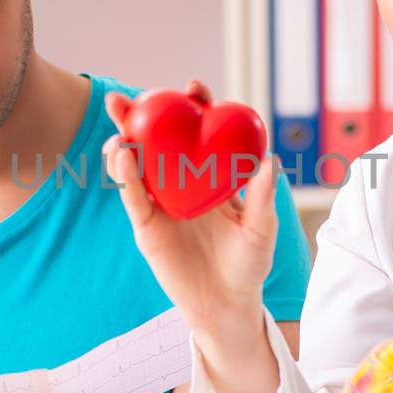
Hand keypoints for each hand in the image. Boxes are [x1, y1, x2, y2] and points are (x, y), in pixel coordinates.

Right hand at [102, 82, 277, 341]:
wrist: (226, 304)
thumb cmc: (249, 264)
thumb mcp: (261, 229)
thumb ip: (262, 197)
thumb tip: (271, 162)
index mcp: (209, 174)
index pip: (198, 132)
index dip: (194, 107)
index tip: (193, 88)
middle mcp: (180, 182)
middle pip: (156, 141)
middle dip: (140, 115)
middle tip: (128, 98)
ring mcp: (160, 201)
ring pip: (136, 164)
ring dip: (124, 141)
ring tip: (121, 127)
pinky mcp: (146, 224)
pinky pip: (132, 195)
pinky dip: (125, 175)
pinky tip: (123, 156)